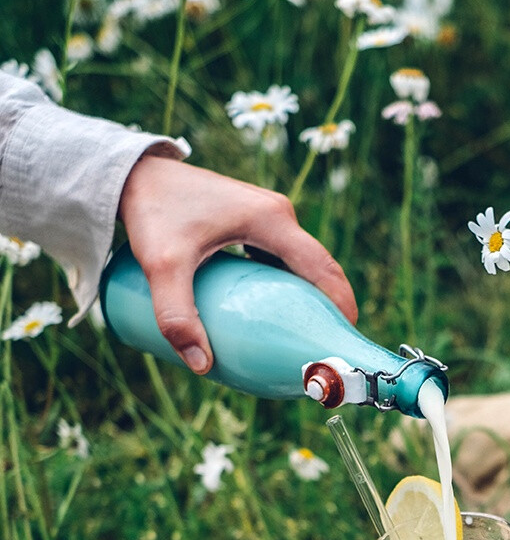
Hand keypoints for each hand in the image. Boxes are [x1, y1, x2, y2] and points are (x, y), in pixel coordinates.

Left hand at [117, 155, 357, 374]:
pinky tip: (275, 310)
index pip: (322, 268)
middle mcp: (277, 214)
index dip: (341, 306)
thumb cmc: (151, 212)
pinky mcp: (252, 219)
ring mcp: (267, 214)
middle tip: (325, 348)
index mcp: (271, 220)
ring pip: (301, 262)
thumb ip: (177, 314)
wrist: (134, 173)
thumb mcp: (162, 265)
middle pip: (318, 267)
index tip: (345, 342)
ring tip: (303, 335)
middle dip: (328, 307)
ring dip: (309, 296)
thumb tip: (201, 366)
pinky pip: (282, 257)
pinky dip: (287, 284)